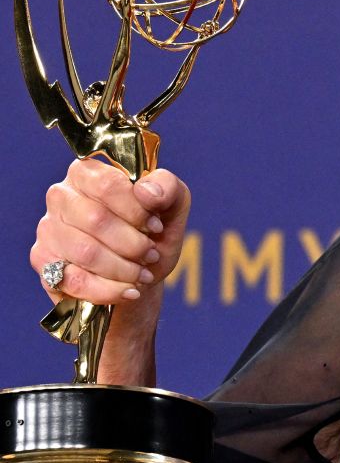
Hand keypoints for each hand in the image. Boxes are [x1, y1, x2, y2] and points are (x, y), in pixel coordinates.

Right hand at [30, 159, 190, 313]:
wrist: (141, 273)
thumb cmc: (154, 233)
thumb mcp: (173, 206)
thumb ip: (168, 188)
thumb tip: (146, 192)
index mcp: (91, 172)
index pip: (108, 184)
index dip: (136, 210)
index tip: (157, 227)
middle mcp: (62, 195)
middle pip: (96, 219)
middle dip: (133, 243)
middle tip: (151, 254)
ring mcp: (48, 228)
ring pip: (85, 252)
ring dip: (123, 268)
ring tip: (142, 273)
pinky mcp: (44, 260)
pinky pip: (74, 280)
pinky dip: (109, 289)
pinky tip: (129, 290)